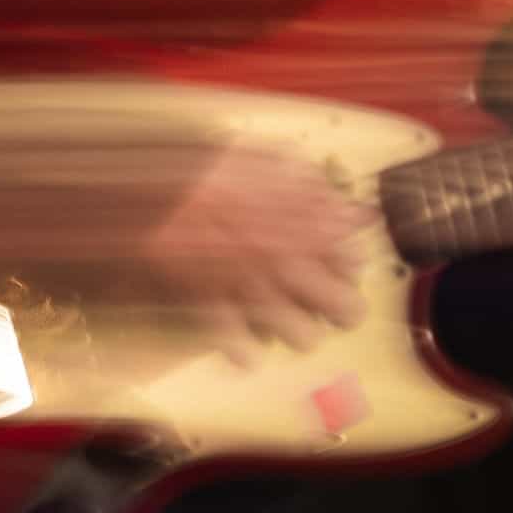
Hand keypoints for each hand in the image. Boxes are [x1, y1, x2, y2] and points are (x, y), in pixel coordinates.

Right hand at [139, 138, 374, 367]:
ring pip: (304, 339)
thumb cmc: (214, 168)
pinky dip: (245, 351)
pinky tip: (244, 340)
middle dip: (341, 310)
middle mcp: (293, 265)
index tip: (337, 264)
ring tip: (287, 320)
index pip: (356, 264)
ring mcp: (256, 291)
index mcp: (310, 225)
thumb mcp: (275, 160)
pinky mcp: (218, 311)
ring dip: (298, 331)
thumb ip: (317, 185)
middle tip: (326, 303)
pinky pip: (244, 352)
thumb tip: (351, 209)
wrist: (157, 189)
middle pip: (346, 311)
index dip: (348, 267)